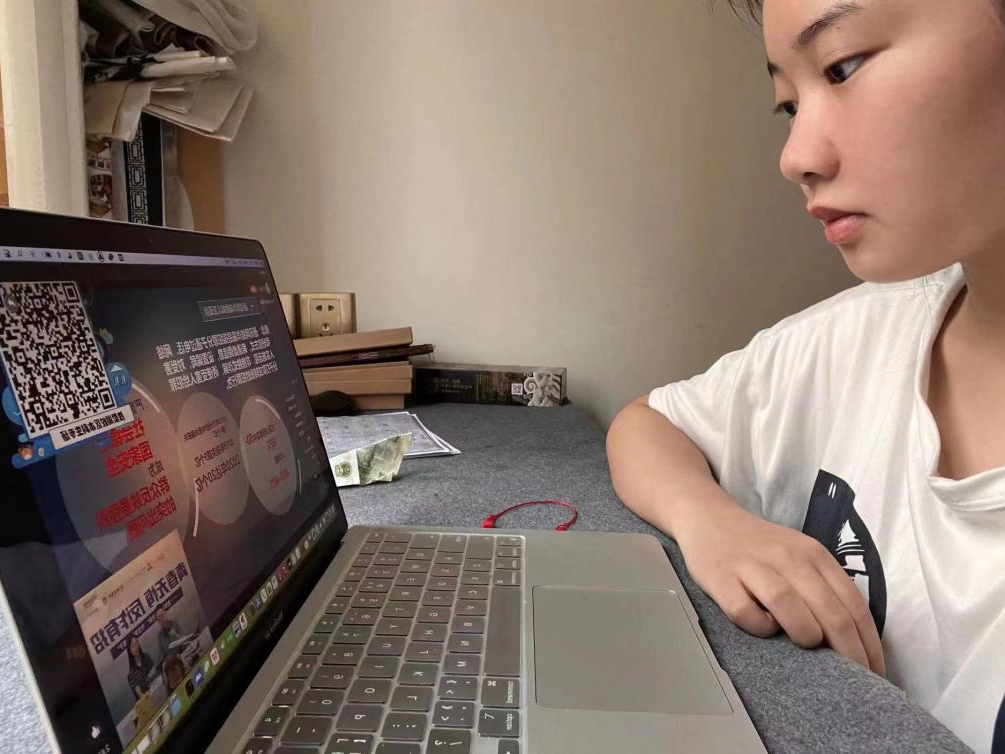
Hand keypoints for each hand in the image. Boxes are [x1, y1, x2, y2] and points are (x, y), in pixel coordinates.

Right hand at [676, 501, 885, 676]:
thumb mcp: (800, 557)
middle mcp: (788, 557)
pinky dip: (758, 627)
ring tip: (804, 645)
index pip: (854, 606)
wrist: (709, 519)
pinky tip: (761, 627)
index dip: (869, 645)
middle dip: (847, 654)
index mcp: (814, 554)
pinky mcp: (722, 578)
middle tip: (851, 681)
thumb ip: (824, 589)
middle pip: (829, 612)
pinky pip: (744, 612)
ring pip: (789, 606)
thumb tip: (853, 641)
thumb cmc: (760, 548)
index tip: (874, 673)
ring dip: (804, 635)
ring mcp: (753, 566)